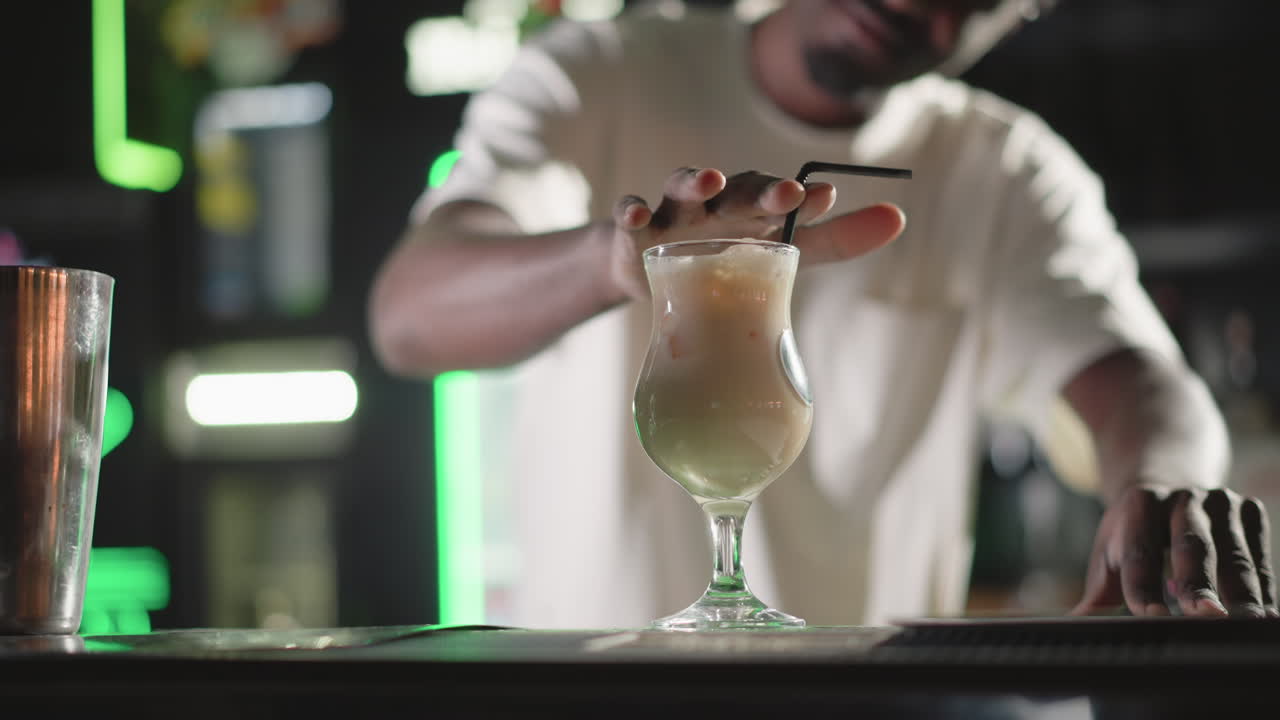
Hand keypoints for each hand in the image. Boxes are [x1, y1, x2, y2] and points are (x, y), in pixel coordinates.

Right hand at [607, 167, 904, 299]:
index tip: (826, 196)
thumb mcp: (783, 249)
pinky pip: (629, 217)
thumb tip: (900, 217)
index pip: (781, 194)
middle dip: (763, 188)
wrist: (650, 270)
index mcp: (754, 208)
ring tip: (711, 179)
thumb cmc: (725, 255)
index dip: (803, 196)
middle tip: (789, 192)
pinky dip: (629, 211)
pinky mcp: (636, 233)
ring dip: (696, 179)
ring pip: (683, 187)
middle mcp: (717, 204)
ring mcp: (674, 214)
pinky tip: (634, 214)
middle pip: (740, 187)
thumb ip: (837, 238)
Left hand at [1072, 485, 1277, 617]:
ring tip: (1247, 624)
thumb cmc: (1134, 532)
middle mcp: (1181, 498)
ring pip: (1232, 553)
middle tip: (1207, 618)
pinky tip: (1265, 614)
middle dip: (1199, 583)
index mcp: (1139, 505)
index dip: (1143, 584)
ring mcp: (1219, 502)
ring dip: (1242, 591)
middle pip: (1190, 546)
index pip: (1138, 549)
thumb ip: (1096, 591)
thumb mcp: (1110, 552)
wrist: (1171, 485)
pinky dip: (1264, 586)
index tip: (1151, 616)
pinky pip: (1259, 554)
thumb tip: (1069, 628)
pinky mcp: (1250, 510)